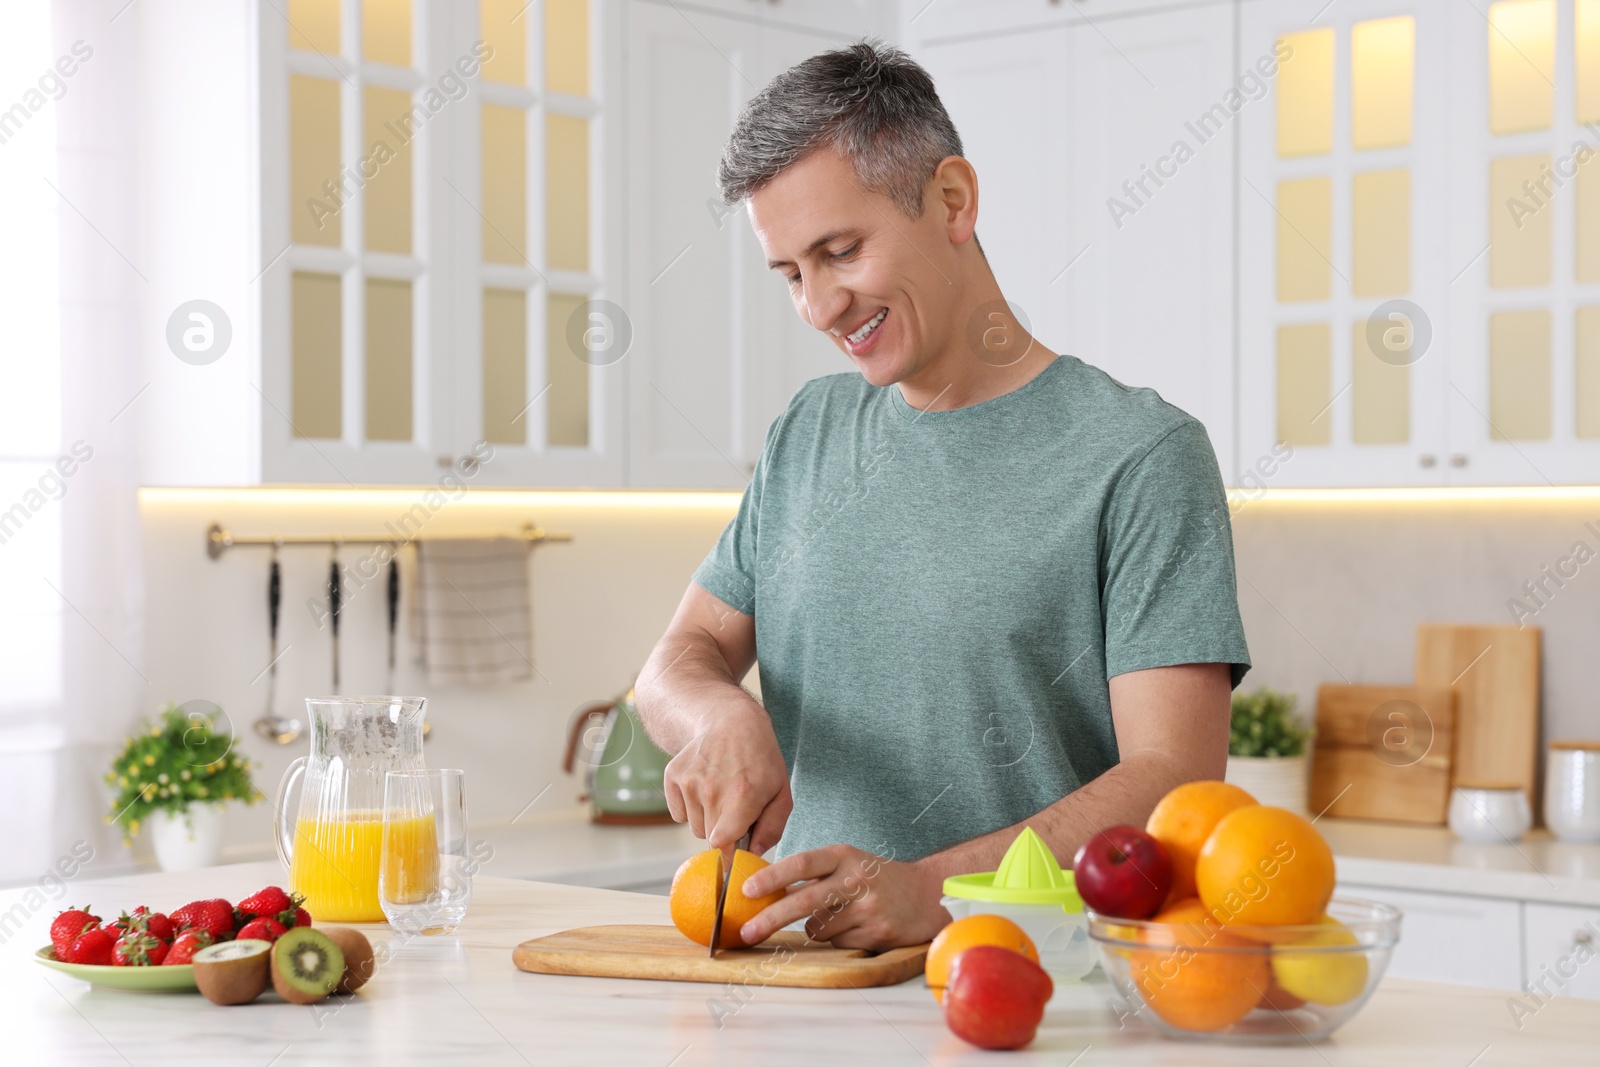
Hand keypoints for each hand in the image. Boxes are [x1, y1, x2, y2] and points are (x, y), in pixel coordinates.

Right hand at [662, 699, 791, 854]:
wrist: (731, 721)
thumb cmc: (760, 760)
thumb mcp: (781, 792)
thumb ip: (772, 828)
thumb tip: (753, 853)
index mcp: (742, 796)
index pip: (723, 845)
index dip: (732, 851)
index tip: (738, 846)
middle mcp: (711, 790)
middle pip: (710, 839)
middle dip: (724, 831)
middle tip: (735, 808)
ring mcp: (689, 782)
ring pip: (695, 827)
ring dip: (708, 819)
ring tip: (721, 793)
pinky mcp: (673, 776)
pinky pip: (679, 814)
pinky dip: (691, 808)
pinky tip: (704, 786)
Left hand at [735, 844, 951, 949]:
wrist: (927, 894)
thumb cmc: (876, 878)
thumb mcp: (848, 863)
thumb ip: (813, 875)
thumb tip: (764, 894)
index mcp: (844, 855)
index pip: (802, 862)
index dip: (773, 876)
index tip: (747, 889)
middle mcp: (856, 879)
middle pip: (804, 901)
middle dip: (771, 918)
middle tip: (746, 932)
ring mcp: (867, 908)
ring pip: (818, 929)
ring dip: (818, 928)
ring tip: (842, 915)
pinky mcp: (876, 934)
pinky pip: (838, 944)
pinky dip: (839, 939)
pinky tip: (859, 927)